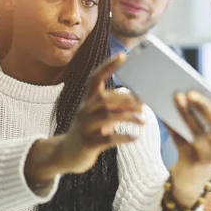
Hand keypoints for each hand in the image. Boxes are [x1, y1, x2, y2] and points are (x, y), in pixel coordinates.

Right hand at [56, 53, 141, 173]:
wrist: (67, 154)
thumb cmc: (90, 131)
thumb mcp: (100, 116)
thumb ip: (116, 106)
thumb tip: (140, 98)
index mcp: (87, 101)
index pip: (95, 78)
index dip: (108, 66)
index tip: (123, 55)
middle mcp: (84, 110)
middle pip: (105, 98)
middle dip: (126, 99)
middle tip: (144, 105)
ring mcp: (84, 127)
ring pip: (107, 116)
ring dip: (128, 117)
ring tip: (143, 120)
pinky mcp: (87, 144)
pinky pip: (107, 139)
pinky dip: (123, 137)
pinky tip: (135, 137)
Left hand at [167, 88, 210, 206]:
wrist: (191, 184)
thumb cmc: (202, 152)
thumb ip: (208, 120)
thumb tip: (190, 94)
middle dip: (205, 106)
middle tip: (192, 92)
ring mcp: (206, 156)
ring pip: (196, 131)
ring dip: (186, 112)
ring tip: (177, 96)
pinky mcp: (188, 159)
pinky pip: (179, 138)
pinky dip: (170, 123)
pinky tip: (163, 111)